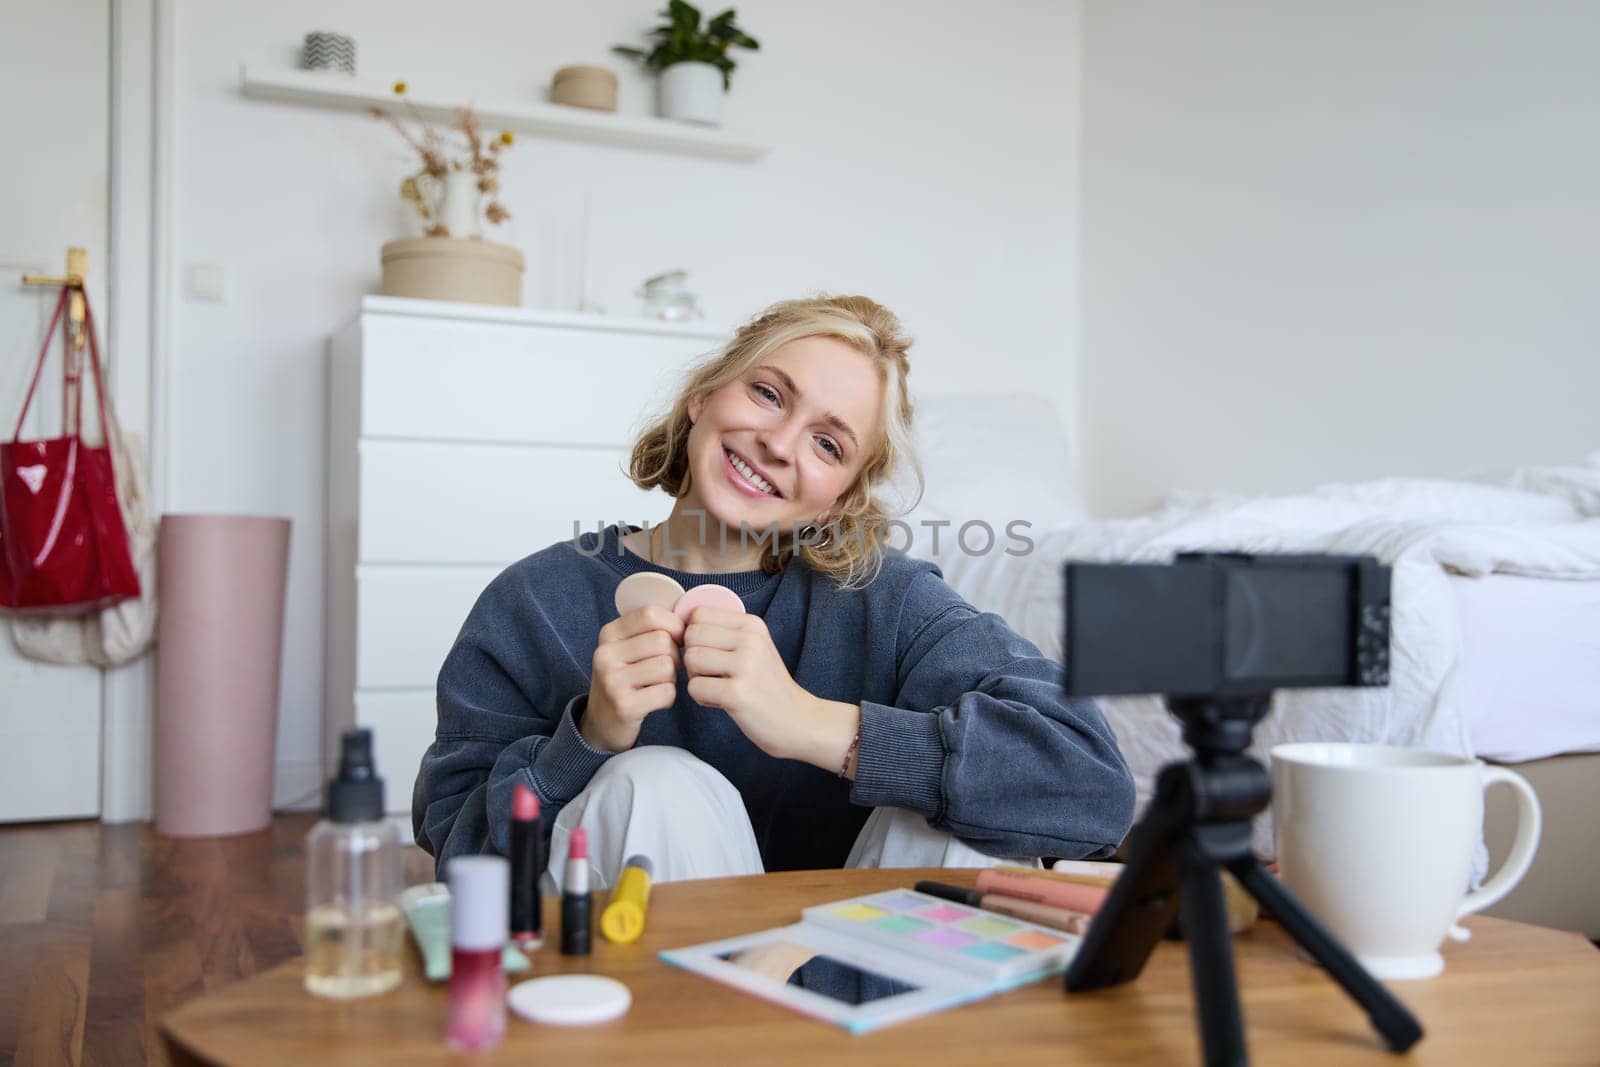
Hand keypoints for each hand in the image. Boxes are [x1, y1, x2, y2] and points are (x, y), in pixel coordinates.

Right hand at [582, 605, 684, 751]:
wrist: (602, 722)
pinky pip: (666, 692)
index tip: (677, 639)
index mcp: (608, 634)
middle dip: (674, 656)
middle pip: (663, 641)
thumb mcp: (628, 647)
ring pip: (667, 666)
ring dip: (671, 678)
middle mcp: (605, 654)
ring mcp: (612, 681)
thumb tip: (689, 618)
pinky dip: (668, 698)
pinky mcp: (624, 706)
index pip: (650, 614)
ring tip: (657, 684)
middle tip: (664, 669)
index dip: (674, 625)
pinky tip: (654, 700)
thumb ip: (651, 628)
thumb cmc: (626, 679)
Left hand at [682, 608, 859, 768]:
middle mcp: (751, 640)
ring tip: (718, 688)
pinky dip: (702, 698)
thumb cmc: (766, 686)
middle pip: (691, 636)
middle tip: (712, 675)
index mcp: (752, 625)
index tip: (710, 654)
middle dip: (693, 657)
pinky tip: (722, 702)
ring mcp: (746, 666)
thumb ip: (724, 632)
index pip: (699, 614)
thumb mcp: (754, 648)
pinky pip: (694, 687)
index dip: (694, 636)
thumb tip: (679, 623)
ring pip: (690, 659)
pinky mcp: (737, 693)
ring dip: (696, 678)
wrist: (797, 721)